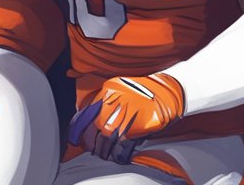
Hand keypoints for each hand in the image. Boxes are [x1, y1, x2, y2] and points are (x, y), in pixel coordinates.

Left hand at [68, 74, 184, 163]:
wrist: (168, 91)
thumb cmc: (145, 90)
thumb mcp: (120, 87)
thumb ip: (105, 100)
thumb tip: (89, 116)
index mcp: (107, 92)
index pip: (83, 115)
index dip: (77, 131)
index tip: (75, 139)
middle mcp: (112, 105)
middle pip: (93, 132)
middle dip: (92, 144)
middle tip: (94, 148)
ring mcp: (123, 118)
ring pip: (106, 142)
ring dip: (105, 152)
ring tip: (107, 154)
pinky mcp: (135, 130)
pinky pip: (121, 149)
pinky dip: (119, 156)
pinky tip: (120, 156)